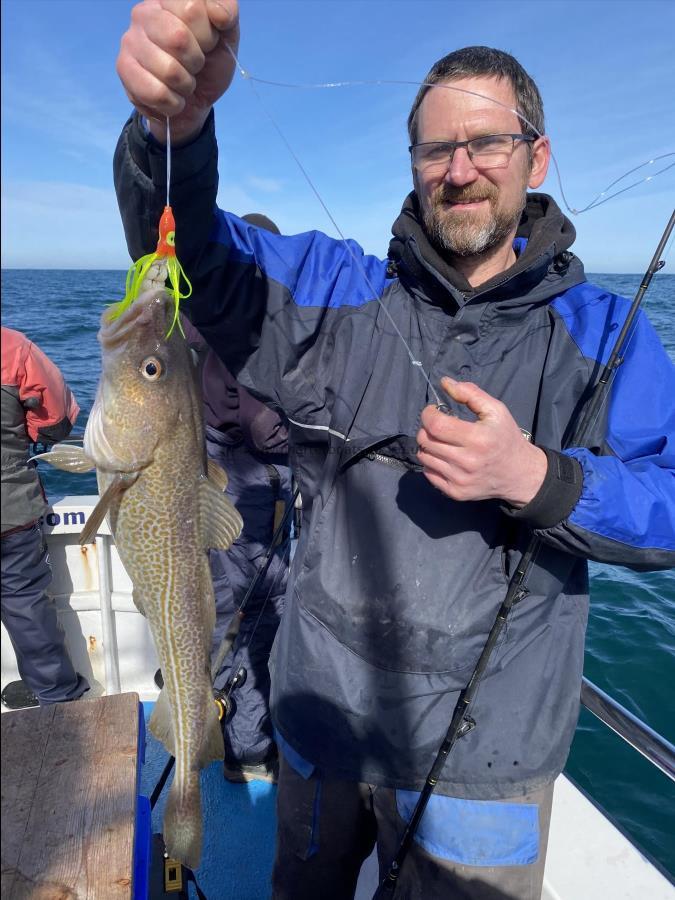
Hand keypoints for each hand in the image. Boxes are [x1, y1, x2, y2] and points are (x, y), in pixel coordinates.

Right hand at [116, 0, 239, 143]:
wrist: (193, 101)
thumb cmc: (209, 62)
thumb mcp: (226, 35)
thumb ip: (227, 12)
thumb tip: (220, 15)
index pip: (192, 8)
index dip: (207, 35)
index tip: (207, 44)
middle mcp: (144, 12)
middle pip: (178, 38)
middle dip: (196, 61)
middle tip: (194, 65)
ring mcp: (130, 40)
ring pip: (168, 69)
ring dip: (185, 85)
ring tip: (183, 81)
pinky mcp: (124, 68)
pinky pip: (156, 93)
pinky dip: (173, 103)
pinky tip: (172, 97)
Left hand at [416, 377, 546, 505]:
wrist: (519, 474)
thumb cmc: (506, 438)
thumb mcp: (496, 410)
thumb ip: (470, 393)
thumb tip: (445, 382)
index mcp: (478, 439)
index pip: (435, 426)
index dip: (428, 414)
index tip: (433, 411)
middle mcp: (467, 462)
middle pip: (425, 441)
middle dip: (426, 429)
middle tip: (439, 426)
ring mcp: (459, 480)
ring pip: (424, 457)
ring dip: (428, 445)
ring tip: (443, 442)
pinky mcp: (455, 493)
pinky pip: (428, 473)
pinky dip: (432, 462)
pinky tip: (446, 458)